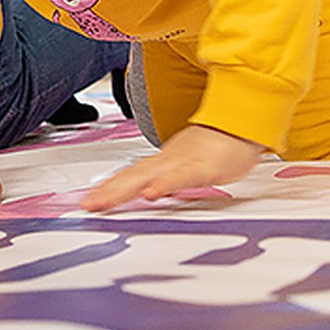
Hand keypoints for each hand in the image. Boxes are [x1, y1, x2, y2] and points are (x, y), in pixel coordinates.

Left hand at [80, 123, 262, 211]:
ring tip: (104, 201)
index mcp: (163, 162)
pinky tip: (152, 193)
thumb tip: (154, 193)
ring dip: (124, 189)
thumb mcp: (191, 168)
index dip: (108, 188)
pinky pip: (183, 177)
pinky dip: (165, 184)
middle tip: (86, 206)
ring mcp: (184, 162)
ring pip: (148, 176)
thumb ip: (172, 179)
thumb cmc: (219, 147)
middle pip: (131, 176)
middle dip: (107, 192)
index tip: (88, 201)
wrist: (243, 123)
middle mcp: (167, 160)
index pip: (129, 175)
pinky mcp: (205, 167)